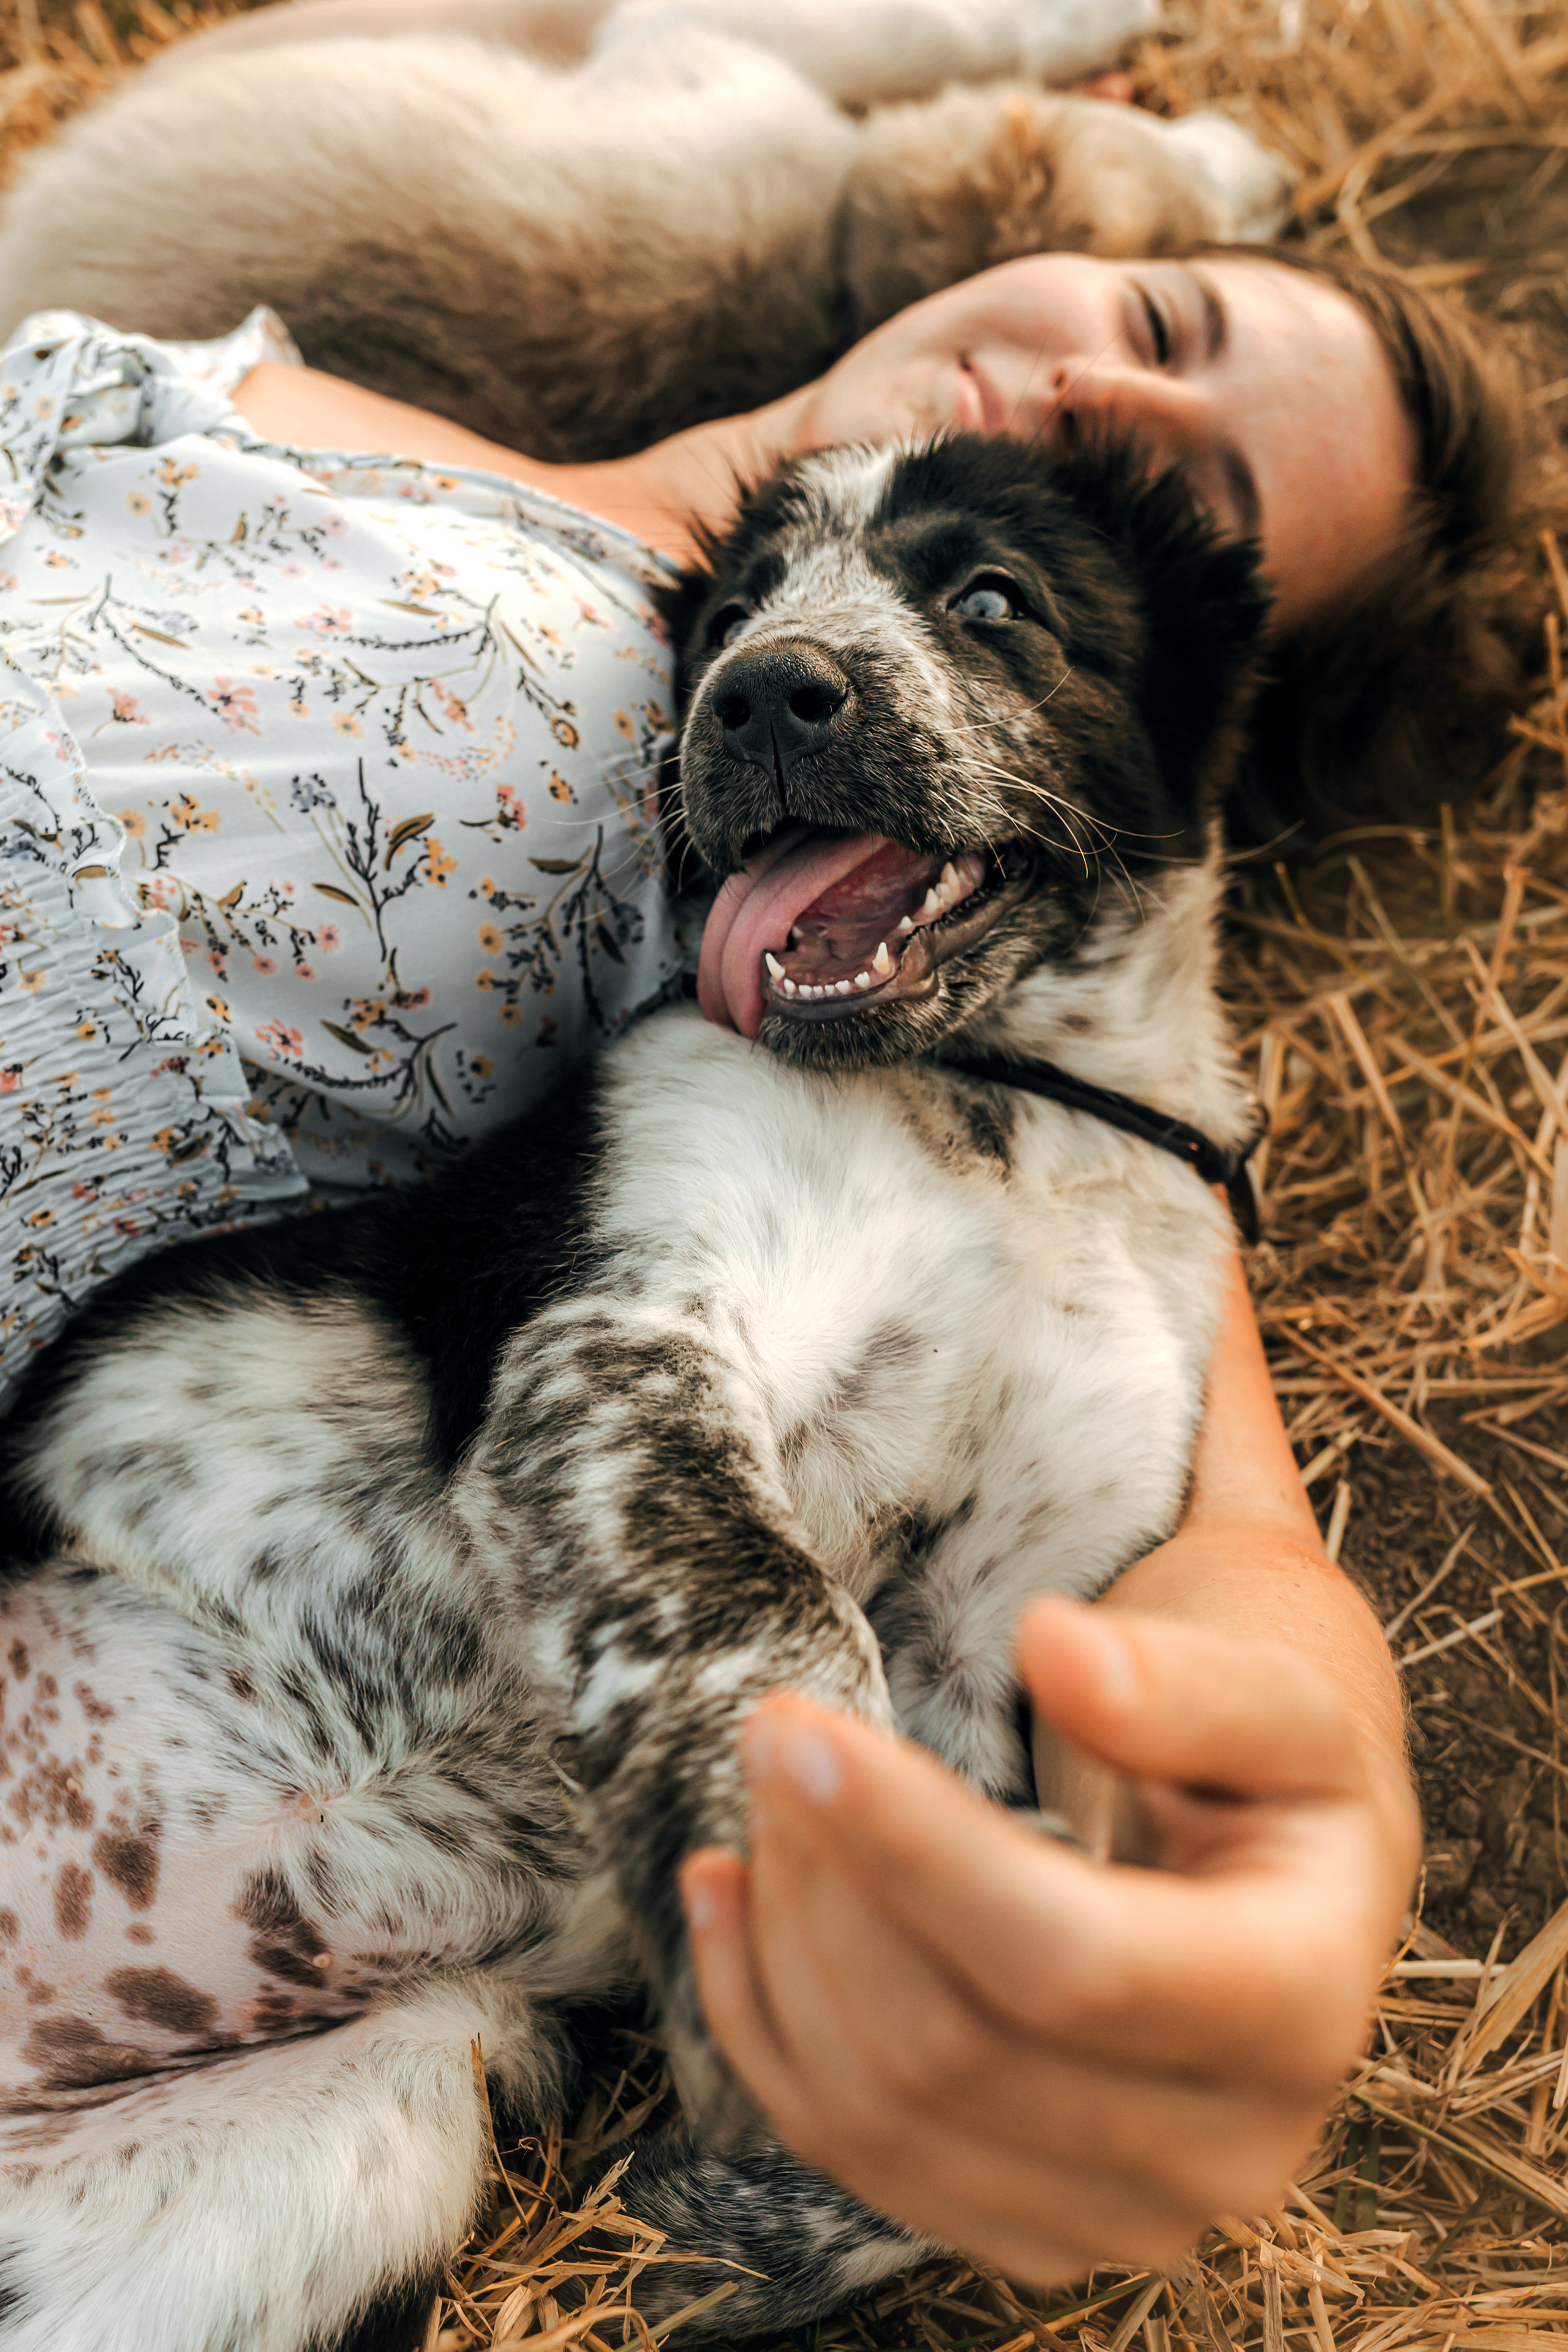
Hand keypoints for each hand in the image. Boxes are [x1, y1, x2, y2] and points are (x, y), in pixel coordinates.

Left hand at [680, 1596, 1418, 2282]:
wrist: (1278, 1858)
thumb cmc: (1264, 1759)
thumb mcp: (1276, 1692)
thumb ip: (1181, 1680)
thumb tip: (1055, 1650)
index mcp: (1302, 2004)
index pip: (1071, 1965)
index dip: (914, 1850)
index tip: (801, 1728)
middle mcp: (1228, 2152)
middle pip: (953, 2048)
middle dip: (830, 1878)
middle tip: (775, 1733)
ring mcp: (1121, 2217)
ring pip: (879, 2112)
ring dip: (786, 1940)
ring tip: (768, 1796)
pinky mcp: (1025, 2229)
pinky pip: (846, 2150)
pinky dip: (757, 2017)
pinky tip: (724, 1890)